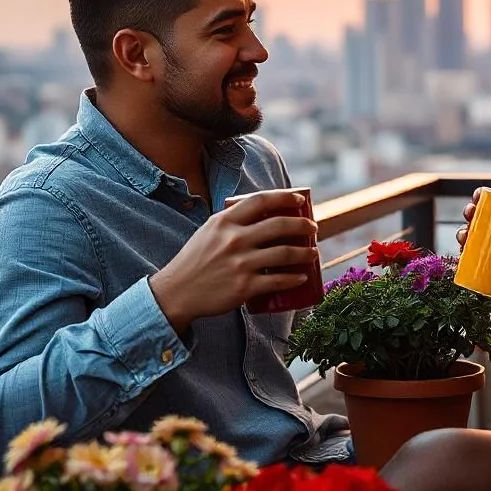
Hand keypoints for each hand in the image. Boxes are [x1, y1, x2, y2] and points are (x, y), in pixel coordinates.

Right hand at [150, 190, 318, 333]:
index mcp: (224, 221)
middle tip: (313, 228)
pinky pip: (278, 280)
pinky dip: (294, 279)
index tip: (301, 201)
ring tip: (313, 253)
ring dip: (305, 253)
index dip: (285, 198)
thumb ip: (232, 221)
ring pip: (285, 253)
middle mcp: (234, 239)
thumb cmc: (195, 260)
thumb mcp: (209, 231)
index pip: (261, 201)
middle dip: (303, 225)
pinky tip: (302, 277)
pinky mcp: (245, 286)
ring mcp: (240, 263)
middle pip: (279, 225)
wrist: (177, 292)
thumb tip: (264, 213)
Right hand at [456, 188, 490, 316]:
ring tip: (463, 236)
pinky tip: (459, 259)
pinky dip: (466, 263)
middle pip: (486, 224)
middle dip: (471, 216)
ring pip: (478, 244)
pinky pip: (479, 269)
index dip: (487, 200)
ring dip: (465, 236)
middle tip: (469, 214)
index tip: (478, 195)